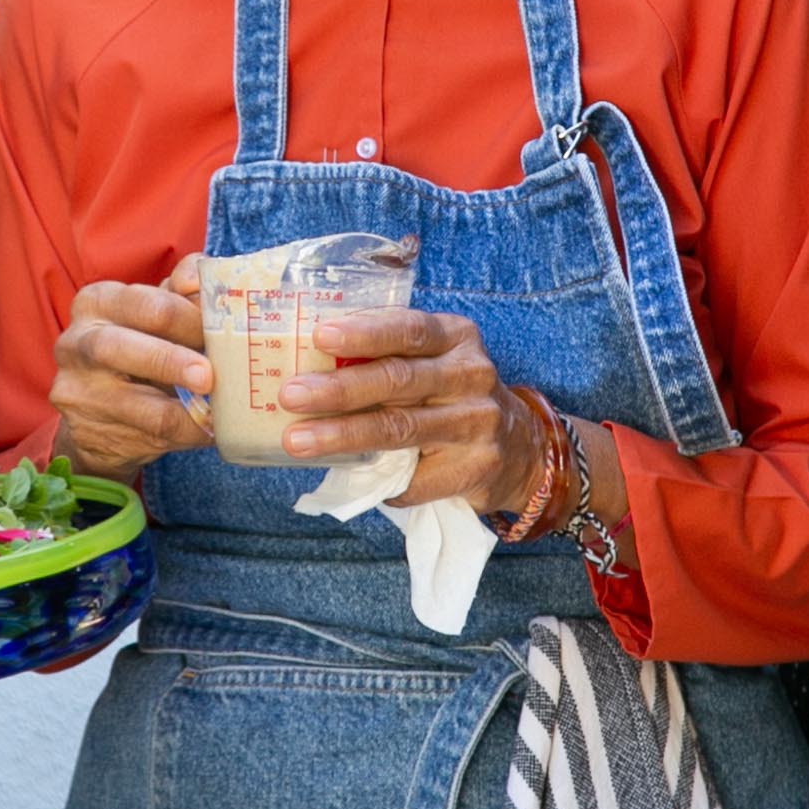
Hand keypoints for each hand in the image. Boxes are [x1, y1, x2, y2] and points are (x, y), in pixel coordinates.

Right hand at [48, 257, 212, 478]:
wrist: (98, 410)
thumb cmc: (139, 348)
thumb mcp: (156, 315)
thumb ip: (182, 295)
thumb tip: (202, 282)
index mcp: (98, 301)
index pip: (146, 303)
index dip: (189, 318)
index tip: (222, 334)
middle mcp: (77, 341)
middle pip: (119, 346)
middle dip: (169, 361)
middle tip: (208, 376)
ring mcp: (75, 388)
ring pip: (127, 402)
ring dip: (177, 409)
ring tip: (212, 412)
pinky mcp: (82, 429)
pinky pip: (138, 435)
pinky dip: (178, 433)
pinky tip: (203, 431)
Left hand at [290, 306, 549, 515]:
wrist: (518, 449)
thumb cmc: (452, 393)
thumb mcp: (434, 359)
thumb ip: (388, 354)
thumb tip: (307, 359)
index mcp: (456, 337)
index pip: (409, 329)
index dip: (364, 333)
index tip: (319, 336)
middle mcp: (471, 376)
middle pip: (398, 381)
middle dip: (339, 389)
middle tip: (290, 394)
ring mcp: (476, 424)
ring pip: (399, 429)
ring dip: (342, 435)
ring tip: (297, 439)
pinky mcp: (474, 468)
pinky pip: (411, 477)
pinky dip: (374, 479)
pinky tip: (346, 476)